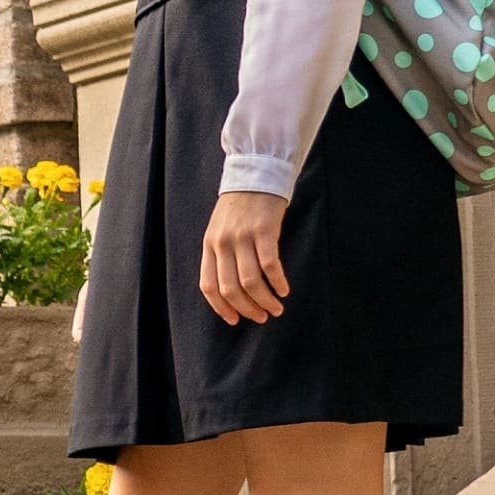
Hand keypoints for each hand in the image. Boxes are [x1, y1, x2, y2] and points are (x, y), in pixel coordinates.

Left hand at [199, 190, 291, 325]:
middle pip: (231, 288)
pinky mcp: (264, 230)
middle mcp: (222, 243)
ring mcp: (243, 237)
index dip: (221, 307)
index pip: (209, 285)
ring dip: (265, 300)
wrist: (255, 174)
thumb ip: (222, 255)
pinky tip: (285, 290)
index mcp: (209, 245)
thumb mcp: (220, 230)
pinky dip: (278, 282)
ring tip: (277, 308)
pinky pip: (270, 265)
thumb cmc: (239, 206)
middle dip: (247, 308)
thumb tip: (231, 290)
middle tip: (262, 317)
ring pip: (251, 281)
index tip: (235, 320)